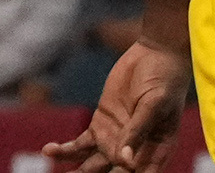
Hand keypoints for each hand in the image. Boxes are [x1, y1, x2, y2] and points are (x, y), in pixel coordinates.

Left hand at [43, 41, 188, 171]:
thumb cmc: (166, 79)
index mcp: (155, 151)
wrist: (155, 54)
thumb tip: (125, 161)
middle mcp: (133, 152)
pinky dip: (63, 150)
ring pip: (90, 167)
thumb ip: (137, 132)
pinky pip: (78, 146)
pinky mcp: (99, 128)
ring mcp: (114, 141)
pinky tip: (49, 150)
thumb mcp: (154, 104)